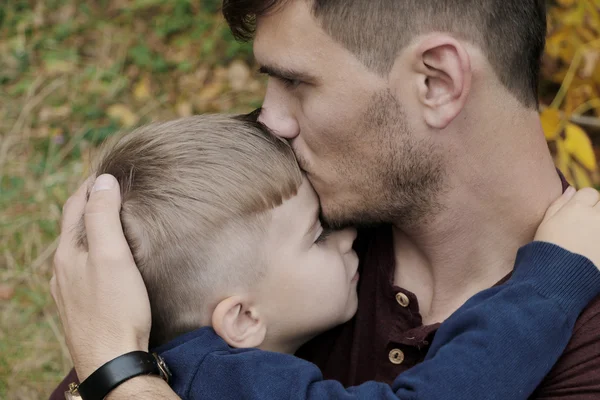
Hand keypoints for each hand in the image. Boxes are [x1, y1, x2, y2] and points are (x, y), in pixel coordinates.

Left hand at [51, 174, 151, 380]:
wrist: (112, 360)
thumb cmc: (116, 308)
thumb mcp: (112, 255)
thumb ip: (104, 216)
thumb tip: (102, 180)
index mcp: (68, 253)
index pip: (74, 207)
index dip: (89, 186)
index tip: (107, 172)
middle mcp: (62, 270)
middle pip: (73, 228)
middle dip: (90, 206)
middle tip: (111, 192)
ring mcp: (69, 291)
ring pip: (77, 251)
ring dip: (91, 232)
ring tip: (112, 223)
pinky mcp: (81, 307)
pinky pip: (83, 270)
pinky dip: (94, 254)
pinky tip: (106, 263)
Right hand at [535, 187, 599, 267]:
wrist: (556, 278)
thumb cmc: (547, 250)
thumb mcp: (545, 224)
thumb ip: (559, 204)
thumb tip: (571, 189)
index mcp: (577, 208)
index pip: (590, 193)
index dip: (583, 202)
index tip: (577, 214)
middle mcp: (596, 217)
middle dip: (595, 211)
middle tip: (585, 226)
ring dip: (598, 224)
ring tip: (589, 237)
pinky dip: (599, 239)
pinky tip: (593, 248)